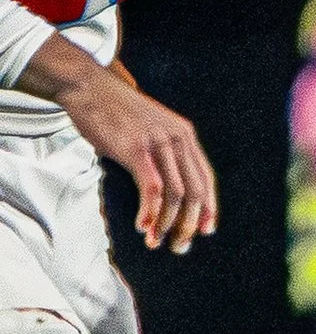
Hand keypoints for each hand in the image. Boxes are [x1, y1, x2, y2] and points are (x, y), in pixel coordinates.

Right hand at [47, 54, 217, 252]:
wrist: (89, 87)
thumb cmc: (116, 114)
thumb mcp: (151, 130)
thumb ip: (163, 154)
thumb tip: (165, 188)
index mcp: (186, 136)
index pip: (206, 179)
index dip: (209, 207)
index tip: (207, 230)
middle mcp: (178, 140)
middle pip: (196, 191)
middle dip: (190, 223)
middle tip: (180, 245)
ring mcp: (159, 144)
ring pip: (176, 194)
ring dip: (167, 224)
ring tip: (157, 242)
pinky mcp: (136, 149)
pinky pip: (152, 187)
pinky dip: (150, 211)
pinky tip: (143, 227)